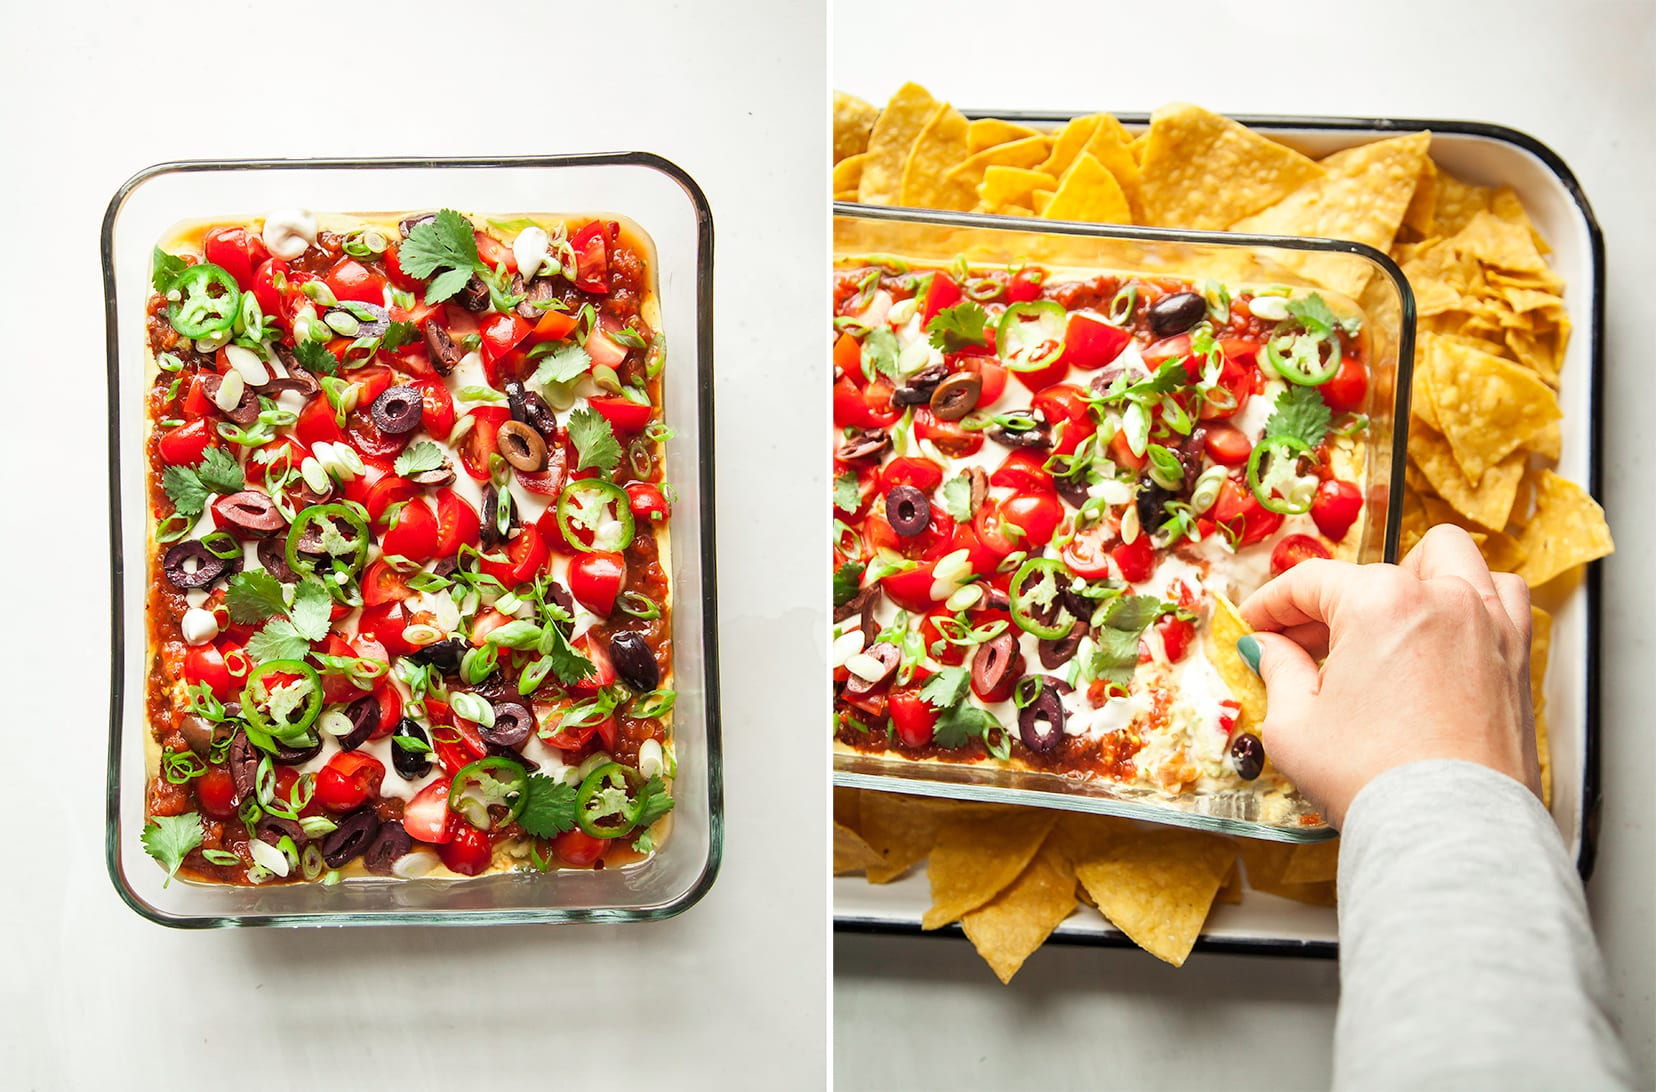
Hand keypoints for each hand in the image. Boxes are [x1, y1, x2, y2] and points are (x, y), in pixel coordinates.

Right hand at [1237, 524, 1537, 828]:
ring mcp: (1488, 624)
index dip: (1271, 604)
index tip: (1255, 626)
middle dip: (1335, 600)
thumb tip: (1269, 650)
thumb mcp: (1295, 725)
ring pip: (1451, 562)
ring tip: (1387, 616)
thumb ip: (1279, 671)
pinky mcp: (1517, 658)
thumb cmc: (1375, 779)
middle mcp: (1442, 598)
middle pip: (1375, 572)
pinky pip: (1500, 599)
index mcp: (1381, 601)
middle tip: (1306, 641)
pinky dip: (1472, 600)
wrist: (1449, 832)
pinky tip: (1445, 632)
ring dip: (1413, 577)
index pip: (1310, 582)